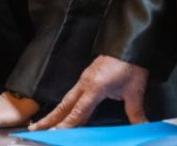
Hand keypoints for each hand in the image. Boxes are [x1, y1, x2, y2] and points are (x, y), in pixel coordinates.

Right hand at [30, 55, 147, 129]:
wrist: (128, 43)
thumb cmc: (130, 64)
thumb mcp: (135, 90)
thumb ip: (136, 112)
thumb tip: (142, 126)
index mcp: (95, 87)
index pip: (78, 111)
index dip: (66, 124)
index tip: (55, 134)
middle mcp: (86, 83)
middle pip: (64, 105)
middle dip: (49, 118)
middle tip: (35, 128)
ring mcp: (85, 79)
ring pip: (66, 99)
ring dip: (55, 112)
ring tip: (44, 123)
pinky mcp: (87, 77)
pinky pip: (73, 94)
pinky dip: (66, 106)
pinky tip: (66, 113)